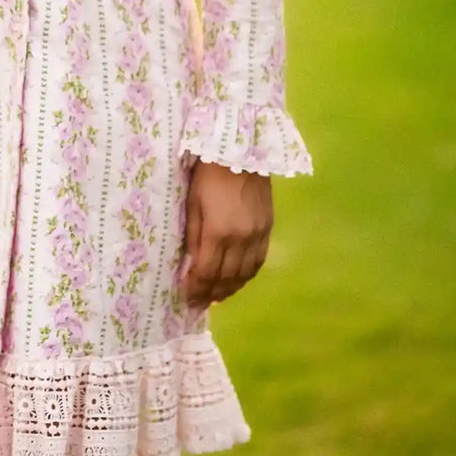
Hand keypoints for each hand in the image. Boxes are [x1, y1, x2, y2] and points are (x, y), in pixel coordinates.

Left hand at [179, 159, 272, 307]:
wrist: (239, 151)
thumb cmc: (206, 175)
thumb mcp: (192, 205)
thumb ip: (192, 238)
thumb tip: (189, 268)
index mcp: (218, 232)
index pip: (206, 273)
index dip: (196, 290)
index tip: (187, 300)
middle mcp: (241, 238)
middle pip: (226, 278)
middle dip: (211, 294)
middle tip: (199, 304)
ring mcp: (257, 234)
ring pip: (245, 274)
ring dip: (230, 289)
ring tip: (217, 297)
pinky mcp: (268, 227)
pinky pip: (259, 261)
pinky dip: (247, 275)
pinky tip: (237, 279)